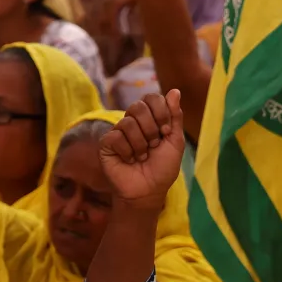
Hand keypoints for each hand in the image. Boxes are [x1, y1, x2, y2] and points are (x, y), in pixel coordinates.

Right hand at [101, 89, 187, 206]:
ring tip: (142, 156)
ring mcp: (118, 132)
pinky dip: (128, 151)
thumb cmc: (162, 168)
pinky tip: (129, 160)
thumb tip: (175, 90)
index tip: (166, 131)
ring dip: (141, 144)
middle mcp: (132, 122)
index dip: (161, 112)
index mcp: (149, 119)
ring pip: (128, 123)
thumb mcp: (175, 141)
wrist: (149, 191)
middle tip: (154, 145)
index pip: (151, 98)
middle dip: (151, 128)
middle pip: (138, 106)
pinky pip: (116, 137)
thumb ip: (175, 116)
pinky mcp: (106, 143)